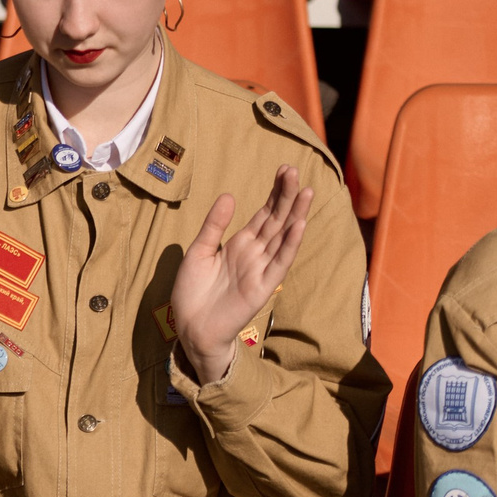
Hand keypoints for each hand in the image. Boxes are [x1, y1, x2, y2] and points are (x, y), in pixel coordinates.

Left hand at [170, 164, 311, 384]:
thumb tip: (229, 195)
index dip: (274, 193)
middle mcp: (255, 253)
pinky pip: (279, 263)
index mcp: (240, 244)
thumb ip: (214, 226)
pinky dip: (289, 244)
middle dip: (286, 196)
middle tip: (294, 170)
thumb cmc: (193, 291)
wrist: (191, 327)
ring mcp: (261, 269)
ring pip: (282, 237)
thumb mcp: (199, 251)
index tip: (284, 170)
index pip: (263, 214)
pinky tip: (298, 225)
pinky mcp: (262, 286)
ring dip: (295, 215)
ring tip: (305, 191)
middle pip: (275, 220)